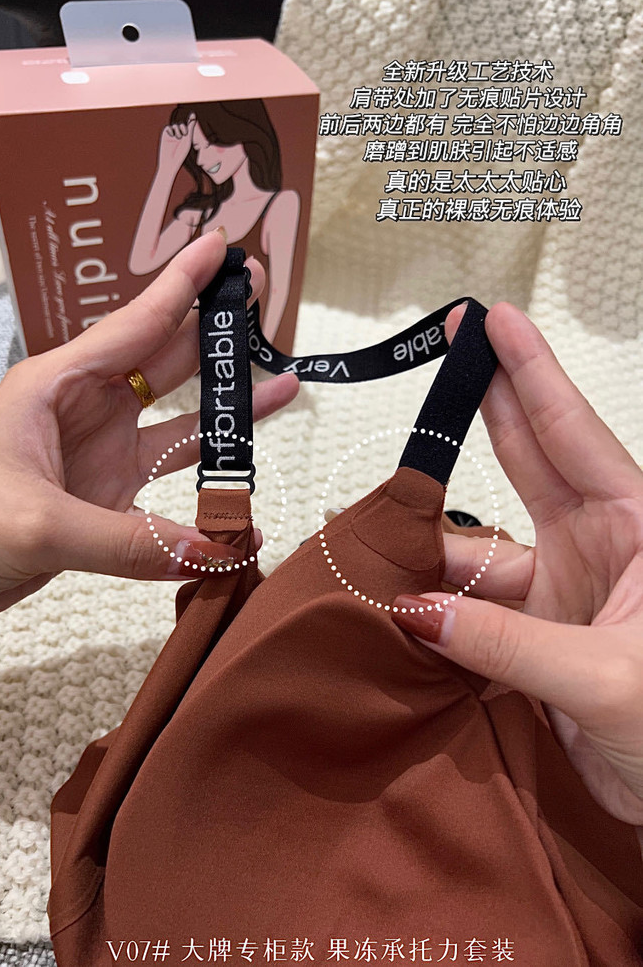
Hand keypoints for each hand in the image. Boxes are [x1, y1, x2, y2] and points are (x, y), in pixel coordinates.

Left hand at [0, 228, 297, 632]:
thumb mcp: (36, 524)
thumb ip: (128, 542)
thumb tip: (215, 550)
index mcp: (56, 384)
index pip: (135, 323)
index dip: (182, 284)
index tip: (224, 246)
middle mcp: (84, 412)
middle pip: (163, 360)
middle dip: (214, 331)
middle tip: (266, 296)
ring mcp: (95, 459)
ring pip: (175, 423)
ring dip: (224, 409)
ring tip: (284, 382)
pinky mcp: (100, 505)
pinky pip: (166, 490)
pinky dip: (206, 489)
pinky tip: (242, 495)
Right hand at [397, 300, 642, 833]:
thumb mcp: (604, 680)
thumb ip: (507, 648)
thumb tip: (417, 614)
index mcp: (637, 528)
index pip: (574, 432)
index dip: (532, 373)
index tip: (494, 317)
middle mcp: (602, 549)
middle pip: (532, 461)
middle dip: (489, 405)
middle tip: (447, 346)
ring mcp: (570, 596)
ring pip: (488, 552)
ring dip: (438, 548)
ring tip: (380, 530)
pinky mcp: (544, 648)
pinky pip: (478, 617)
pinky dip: (439, 615)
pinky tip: (398, 608)